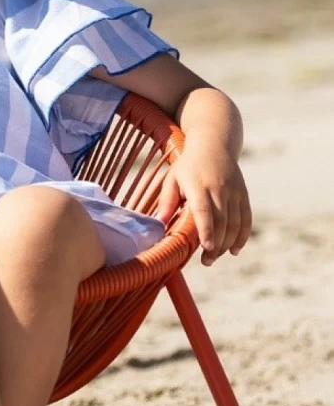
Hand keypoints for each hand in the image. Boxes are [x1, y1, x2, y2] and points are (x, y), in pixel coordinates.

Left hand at [155, 143, 251, 266]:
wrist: (214, 144)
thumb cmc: (188, 166)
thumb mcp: (172, 178)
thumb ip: (167, 201)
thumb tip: (159, 224)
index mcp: (198, 185)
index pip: (204, 210)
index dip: (206, 230)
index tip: (206, 247)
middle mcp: (218, 189)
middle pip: (221, 222)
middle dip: (215, 245)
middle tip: (207, 261)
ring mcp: (233, 192)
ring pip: (235, 223)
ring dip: (227, 244)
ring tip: (215, 256)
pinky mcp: (243, 194)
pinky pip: (246, 219)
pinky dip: (242, 236)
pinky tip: (234, 249)